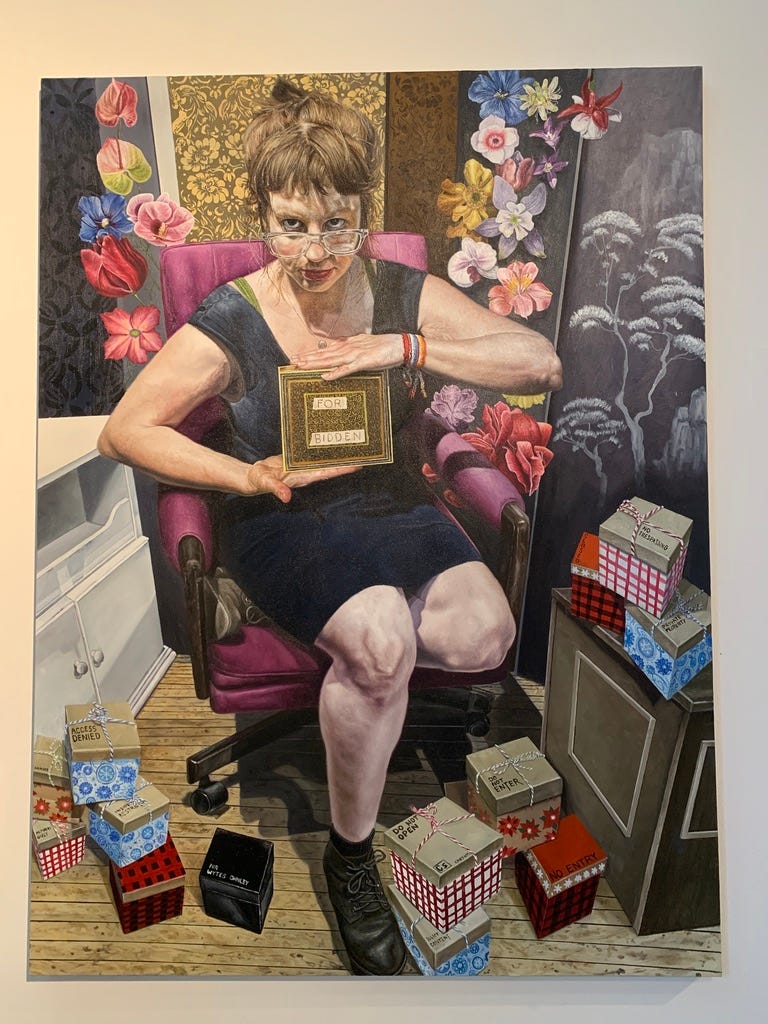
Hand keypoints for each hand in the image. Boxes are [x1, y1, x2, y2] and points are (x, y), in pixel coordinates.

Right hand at [245, 454, 359, 502]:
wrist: (254, 477)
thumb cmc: (259, 481)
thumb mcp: (266, 483)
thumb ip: (276, 489)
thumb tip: (286, 497)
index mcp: (303, 477)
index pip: (327, 473)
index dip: (343, 470)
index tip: (358, 465)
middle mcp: (307, 472)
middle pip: (331, 466)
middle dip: (346, 461)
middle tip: (365, 453)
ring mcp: (303, 466)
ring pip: (324, 459)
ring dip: (337, 454)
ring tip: (353, 445)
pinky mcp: (298, 459)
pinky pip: (314, 453)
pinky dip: (323, 448)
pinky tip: (330, 441)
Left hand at [292, 333, 402, 379]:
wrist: (400, 345)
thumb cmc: (384, 347)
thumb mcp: (364, 345)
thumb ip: (351, 347)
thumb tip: (340, 348)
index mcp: (348, 345)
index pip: (326, 350)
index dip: (311, 353)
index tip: (298, 356)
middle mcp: (349, 348)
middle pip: (324, 354)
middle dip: (307, 358)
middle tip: (292, 361)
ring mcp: (355, 355)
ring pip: (331, 360)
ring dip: (315, 363)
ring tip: (301, 366)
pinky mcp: (363, 362)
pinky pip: (347, 369)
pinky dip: (336, 373)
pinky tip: (325, 377)